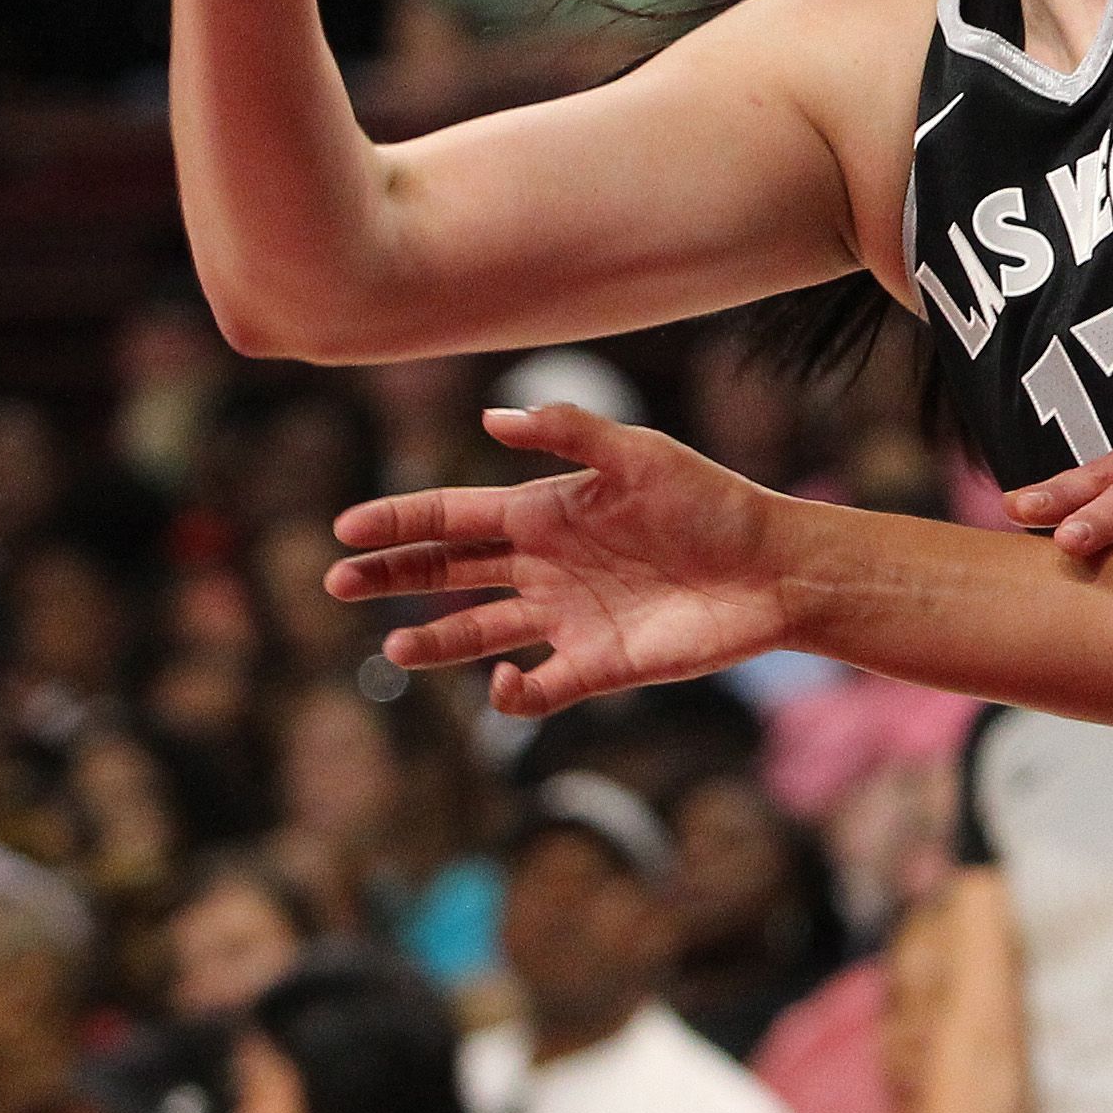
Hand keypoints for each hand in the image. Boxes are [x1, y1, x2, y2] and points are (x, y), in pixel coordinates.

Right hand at [327, 404, 793, 715]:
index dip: (399, 522)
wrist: (776, 569)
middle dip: (392, 576)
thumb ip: (568, 435)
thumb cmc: (712, 503)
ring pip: (479, 632)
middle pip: (448, 572)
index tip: (345, 530)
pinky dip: (512, 693)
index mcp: (545, 513)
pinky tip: (505, 680)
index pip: (452, 516)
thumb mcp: (641, 455)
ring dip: (435, 639)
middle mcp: (546, 566)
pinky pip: (537, 689)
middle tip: (337, 582)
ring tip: (393, 649)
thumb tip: (490, 418)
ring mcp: (567, 618)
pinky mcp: (598, 665)